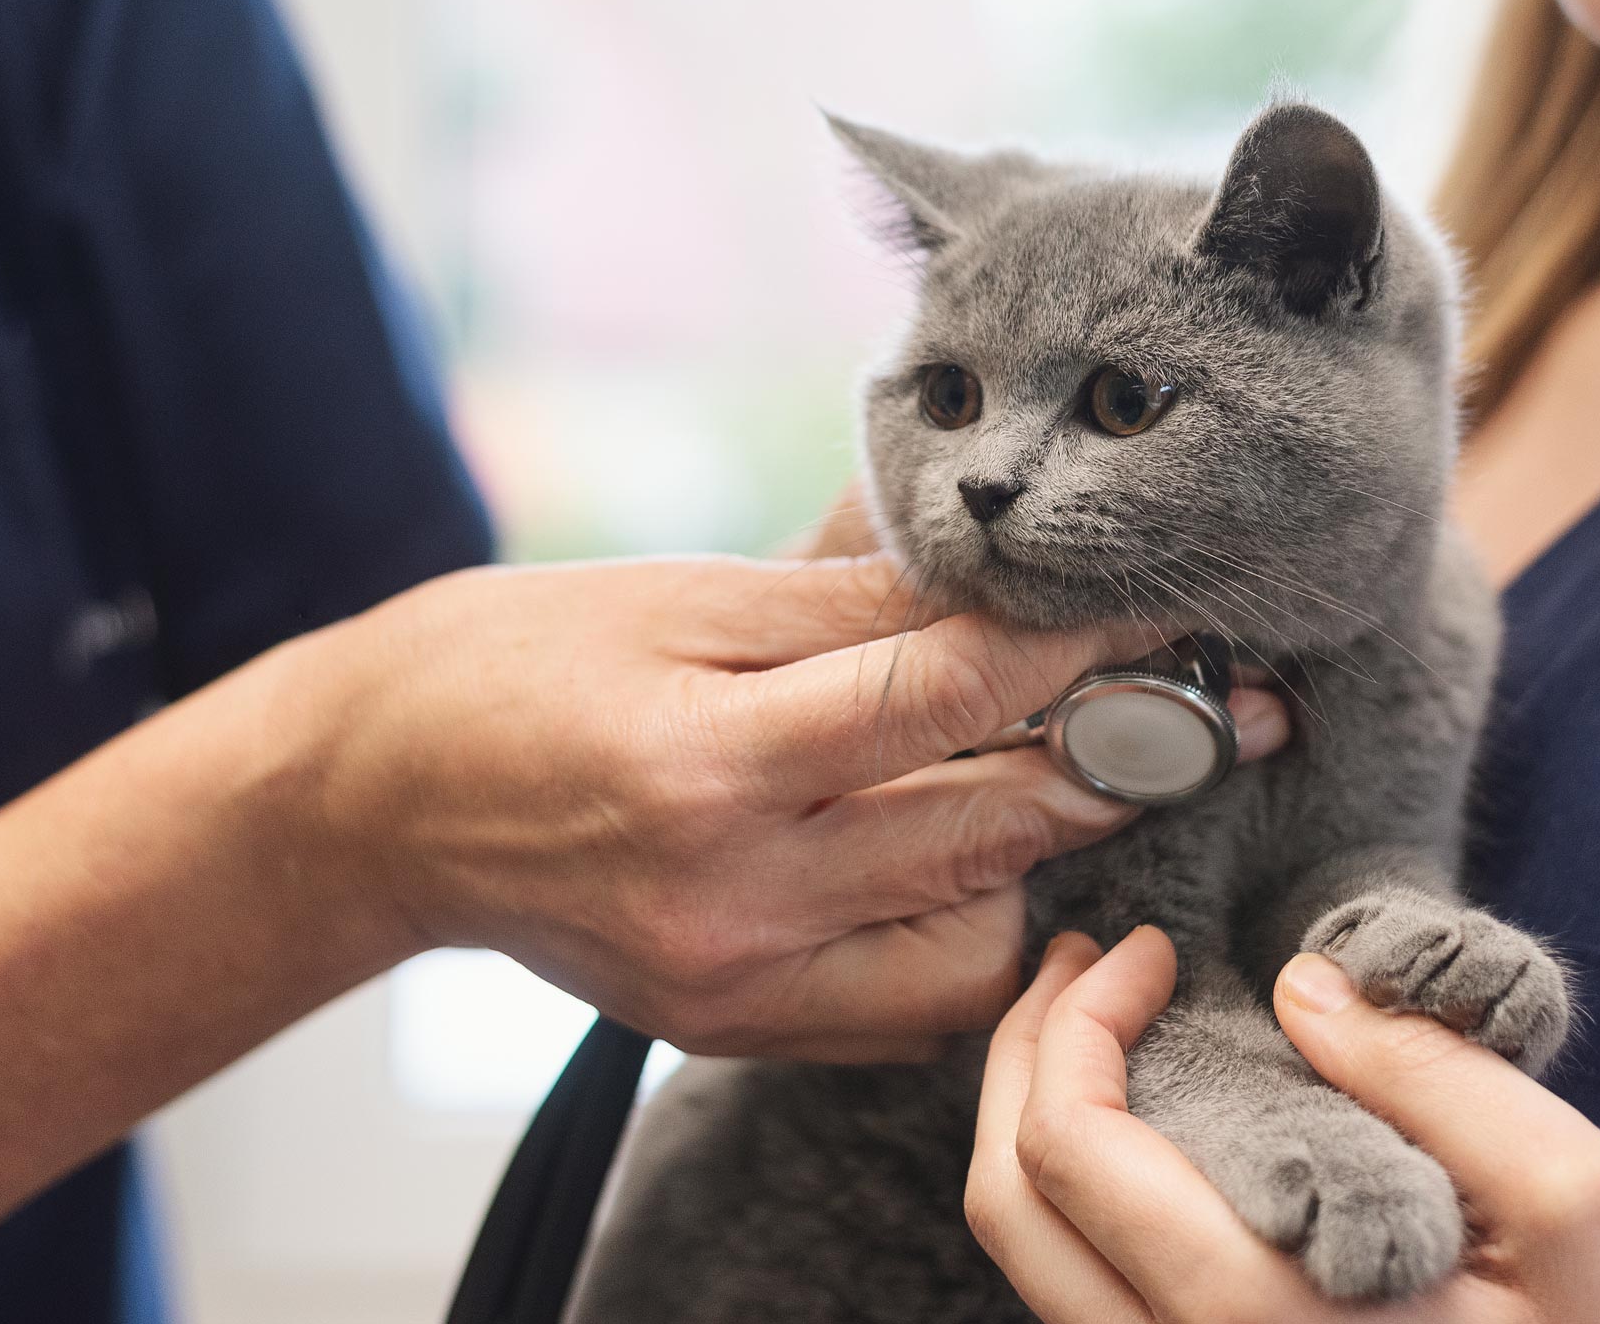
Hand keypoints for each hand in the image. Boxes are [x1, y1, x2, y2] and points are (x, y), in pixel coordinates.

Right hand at [279, 555, 1288, 1060]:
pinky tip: (979, 854)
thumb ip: (850, 598)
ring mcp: (734, 980)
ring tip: (1085, 767)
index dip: (1081, 646)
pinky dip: (968, 925)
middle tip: (1225, 703)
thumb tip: (1002, 574)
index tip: (1176, 604)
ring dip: (1050, 849)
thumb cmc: (516, 662)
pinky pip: (908, 1002)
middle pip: (986, 824)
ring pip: (972, 935)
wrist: (374, 799)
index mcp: (705, 761)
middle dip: (1124, 753)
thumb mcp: (677, 594)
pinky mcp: (731, 1027)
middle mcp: (730, 894)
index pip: (946, 695)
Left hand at [970, 928, 1599, 1322]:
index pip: (1068, 1152)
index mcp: (1257, 1320)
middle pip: (1009, 1210)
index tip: (1144, 947)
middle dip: (1021, 1057)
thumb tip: (1302, 988)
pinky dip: (1085, 1201)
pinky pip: (1093, 1306)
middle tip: (1080, 964)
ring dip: (1040, 1127)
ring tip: (1097, 1028)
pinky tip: (1147, 1132)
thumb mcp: (1578, 1207)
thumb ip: (1439, 1078)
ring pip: (1039, 1268)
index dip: (1075, 1020)